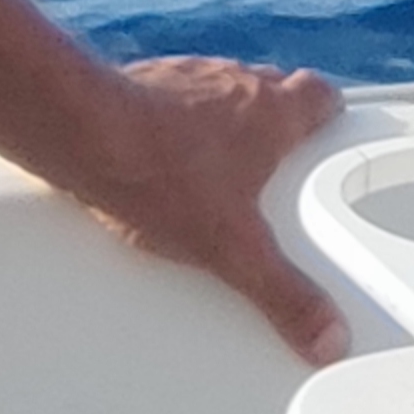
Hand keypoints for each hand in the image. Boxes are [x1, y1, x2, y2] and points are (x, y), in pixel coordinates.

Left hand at [78, 55, 350, 362]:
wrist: (85, 135)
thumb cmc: (160, 174)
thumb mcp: (234, 251)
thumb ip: (284, 294)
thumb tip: (326, 334)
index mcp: (271, 114)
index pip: (319, 96)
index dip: (328, 114)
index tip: (329, 131)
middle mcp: (232, 84)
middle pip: (272, 87)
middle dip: (276, 119)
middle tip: (274, 160)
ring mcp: (186, 78)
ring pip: (220, 91)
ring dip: (222, 119)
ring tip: (213, 168)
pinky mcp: (142, 83)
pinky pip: (171, 98)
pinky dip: (173, 123)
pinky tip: (160, 160)